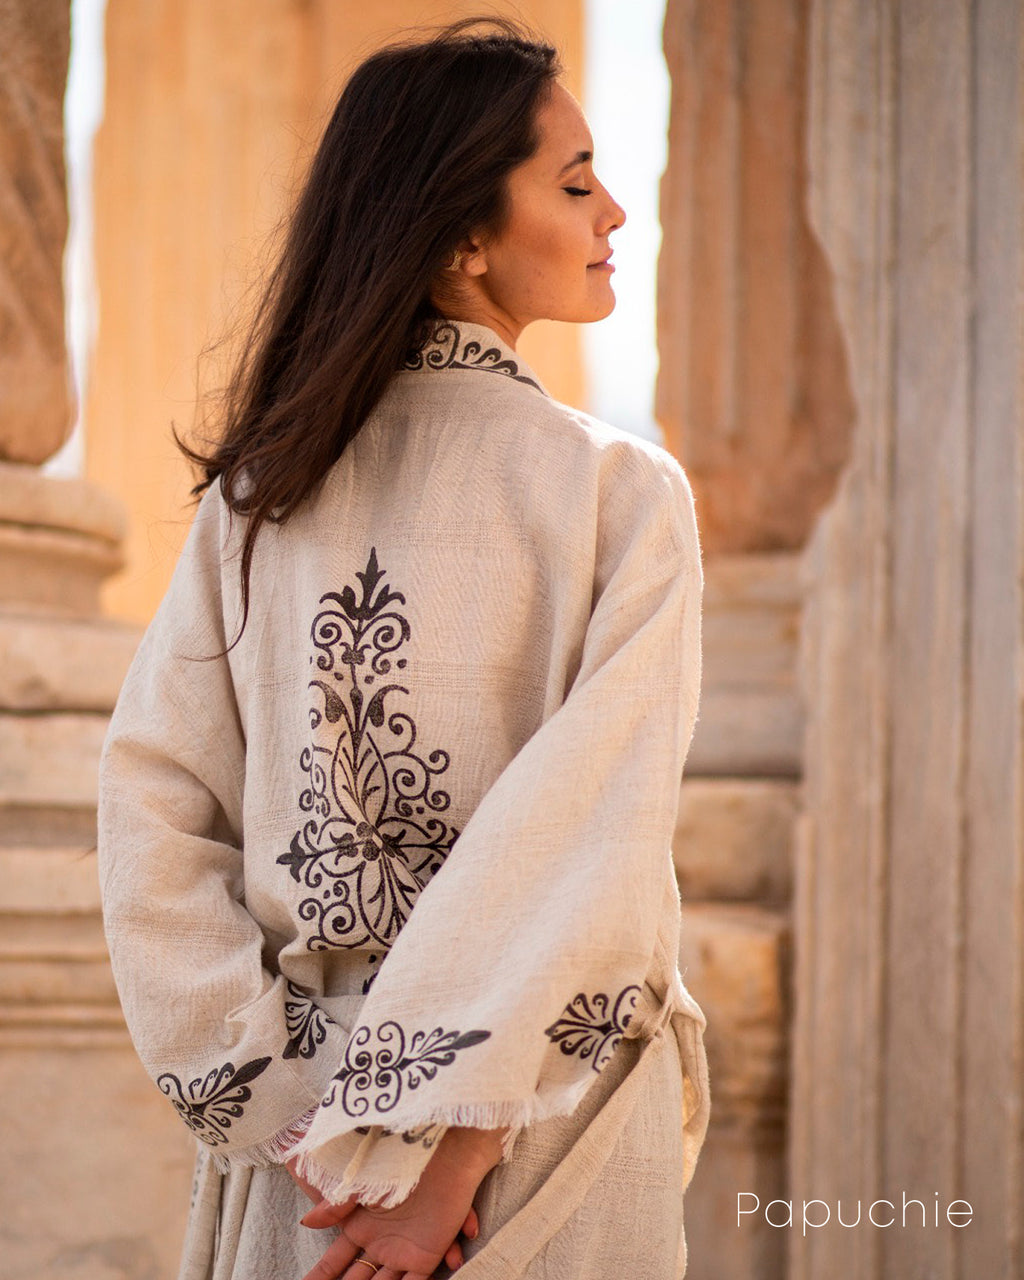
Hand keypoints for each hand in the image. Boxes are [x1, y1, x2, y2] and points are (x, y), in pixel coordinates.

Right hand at [295, 1126, 504, 1279]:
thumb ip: (335, 1205)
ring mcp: (403, 1252)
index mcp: (361, 1227)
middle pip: (356, 1279)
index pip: (335, 1261)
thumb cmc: (400, 1163)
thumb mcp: (361, 1183)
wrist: (442, 1155)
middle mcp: (380, 1244)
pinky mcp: (427, 1257)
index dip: (322, 1276)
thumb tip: (306, 1222)